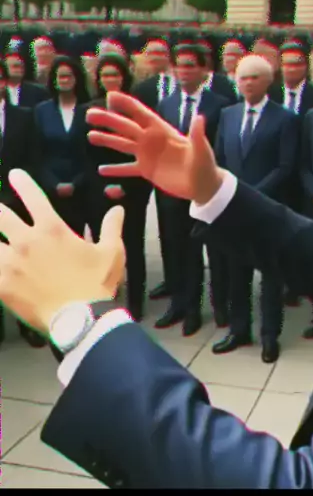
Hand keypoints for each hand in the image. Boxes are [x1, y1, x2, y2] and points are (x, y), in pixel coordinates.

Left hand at [0, 170, 125, 333]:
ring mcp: (10, 263)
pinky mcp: (2, 284)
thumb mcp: (112, 253)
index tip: (14, 175)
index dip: (22, 182)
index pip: (33, 197)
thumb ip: (111, 228)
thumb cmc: (96, 284)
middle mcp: (26, 241)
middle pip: (0, 215)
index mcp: (52, 229)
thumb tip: (117, 209)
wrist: (81, 320)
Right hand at [86, 91, 224, 204]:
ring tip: (90, 136)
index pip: (141, 114)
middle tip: (89, 114)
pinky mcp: (147, 170)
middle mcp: (151, 140)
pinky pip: (128, 169)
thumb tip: (200, 117)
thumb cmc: (204, 165)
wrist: (204, 186)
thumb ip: (198, 135)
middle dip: (108, 120)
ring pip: (123, 145)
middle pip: (126, 127)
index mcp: (162, 131)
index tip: (110, 96)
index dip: (126, 104)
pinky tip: (101, 170)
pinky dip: (115, 170)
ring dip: (107, 140)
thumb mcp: (201, 150)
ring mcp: (147, 155)